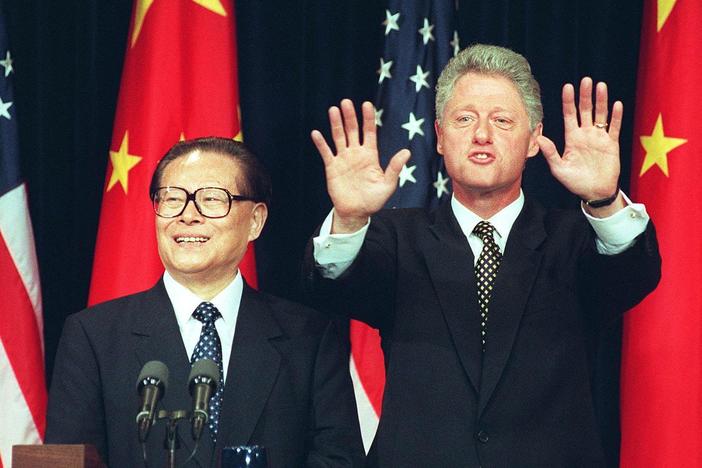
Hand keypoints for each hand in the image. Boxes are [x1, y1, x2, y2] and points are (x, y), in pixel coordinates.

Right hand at [311, 99, 410, 232]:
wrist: (356, 213)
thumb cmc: (374, 200)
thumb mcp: (388, 185)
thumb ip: (395, 168)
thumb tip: (407, 152)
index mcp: (370, 155)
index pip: (369, 132)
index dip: (368, 119)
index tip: (367, 104)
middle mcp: (356, 154)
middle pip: (352, 130)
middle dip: (350, 116)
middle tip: (346, 102)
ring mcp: (343, 159)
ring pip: (339, 137)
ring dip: (336, 124)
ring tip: (333, 110)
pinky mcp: (332, 168)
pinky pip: (326, 153)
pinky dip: (321, 143)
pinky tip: (316, 133)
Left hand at [537, 77, 622, 206]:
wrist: (594, 192)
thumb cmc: (575, 182)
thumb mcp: (559, 168)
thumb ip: (550, 153)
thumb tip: (539, 138)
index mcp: (572, 138)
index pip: (569, 115)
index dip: (568, 101)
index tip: (567, 87)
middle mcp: (585, 134)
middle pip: (585, 110)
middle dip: (585, 95)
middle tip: (586, 80)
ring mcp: (599, 138)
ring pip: (600, 115)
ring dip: (601, 101)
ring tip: (601, 86)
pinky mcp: (611, 144)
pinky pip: (614, 128)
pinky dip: (615, 117)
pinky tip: (616, 104)